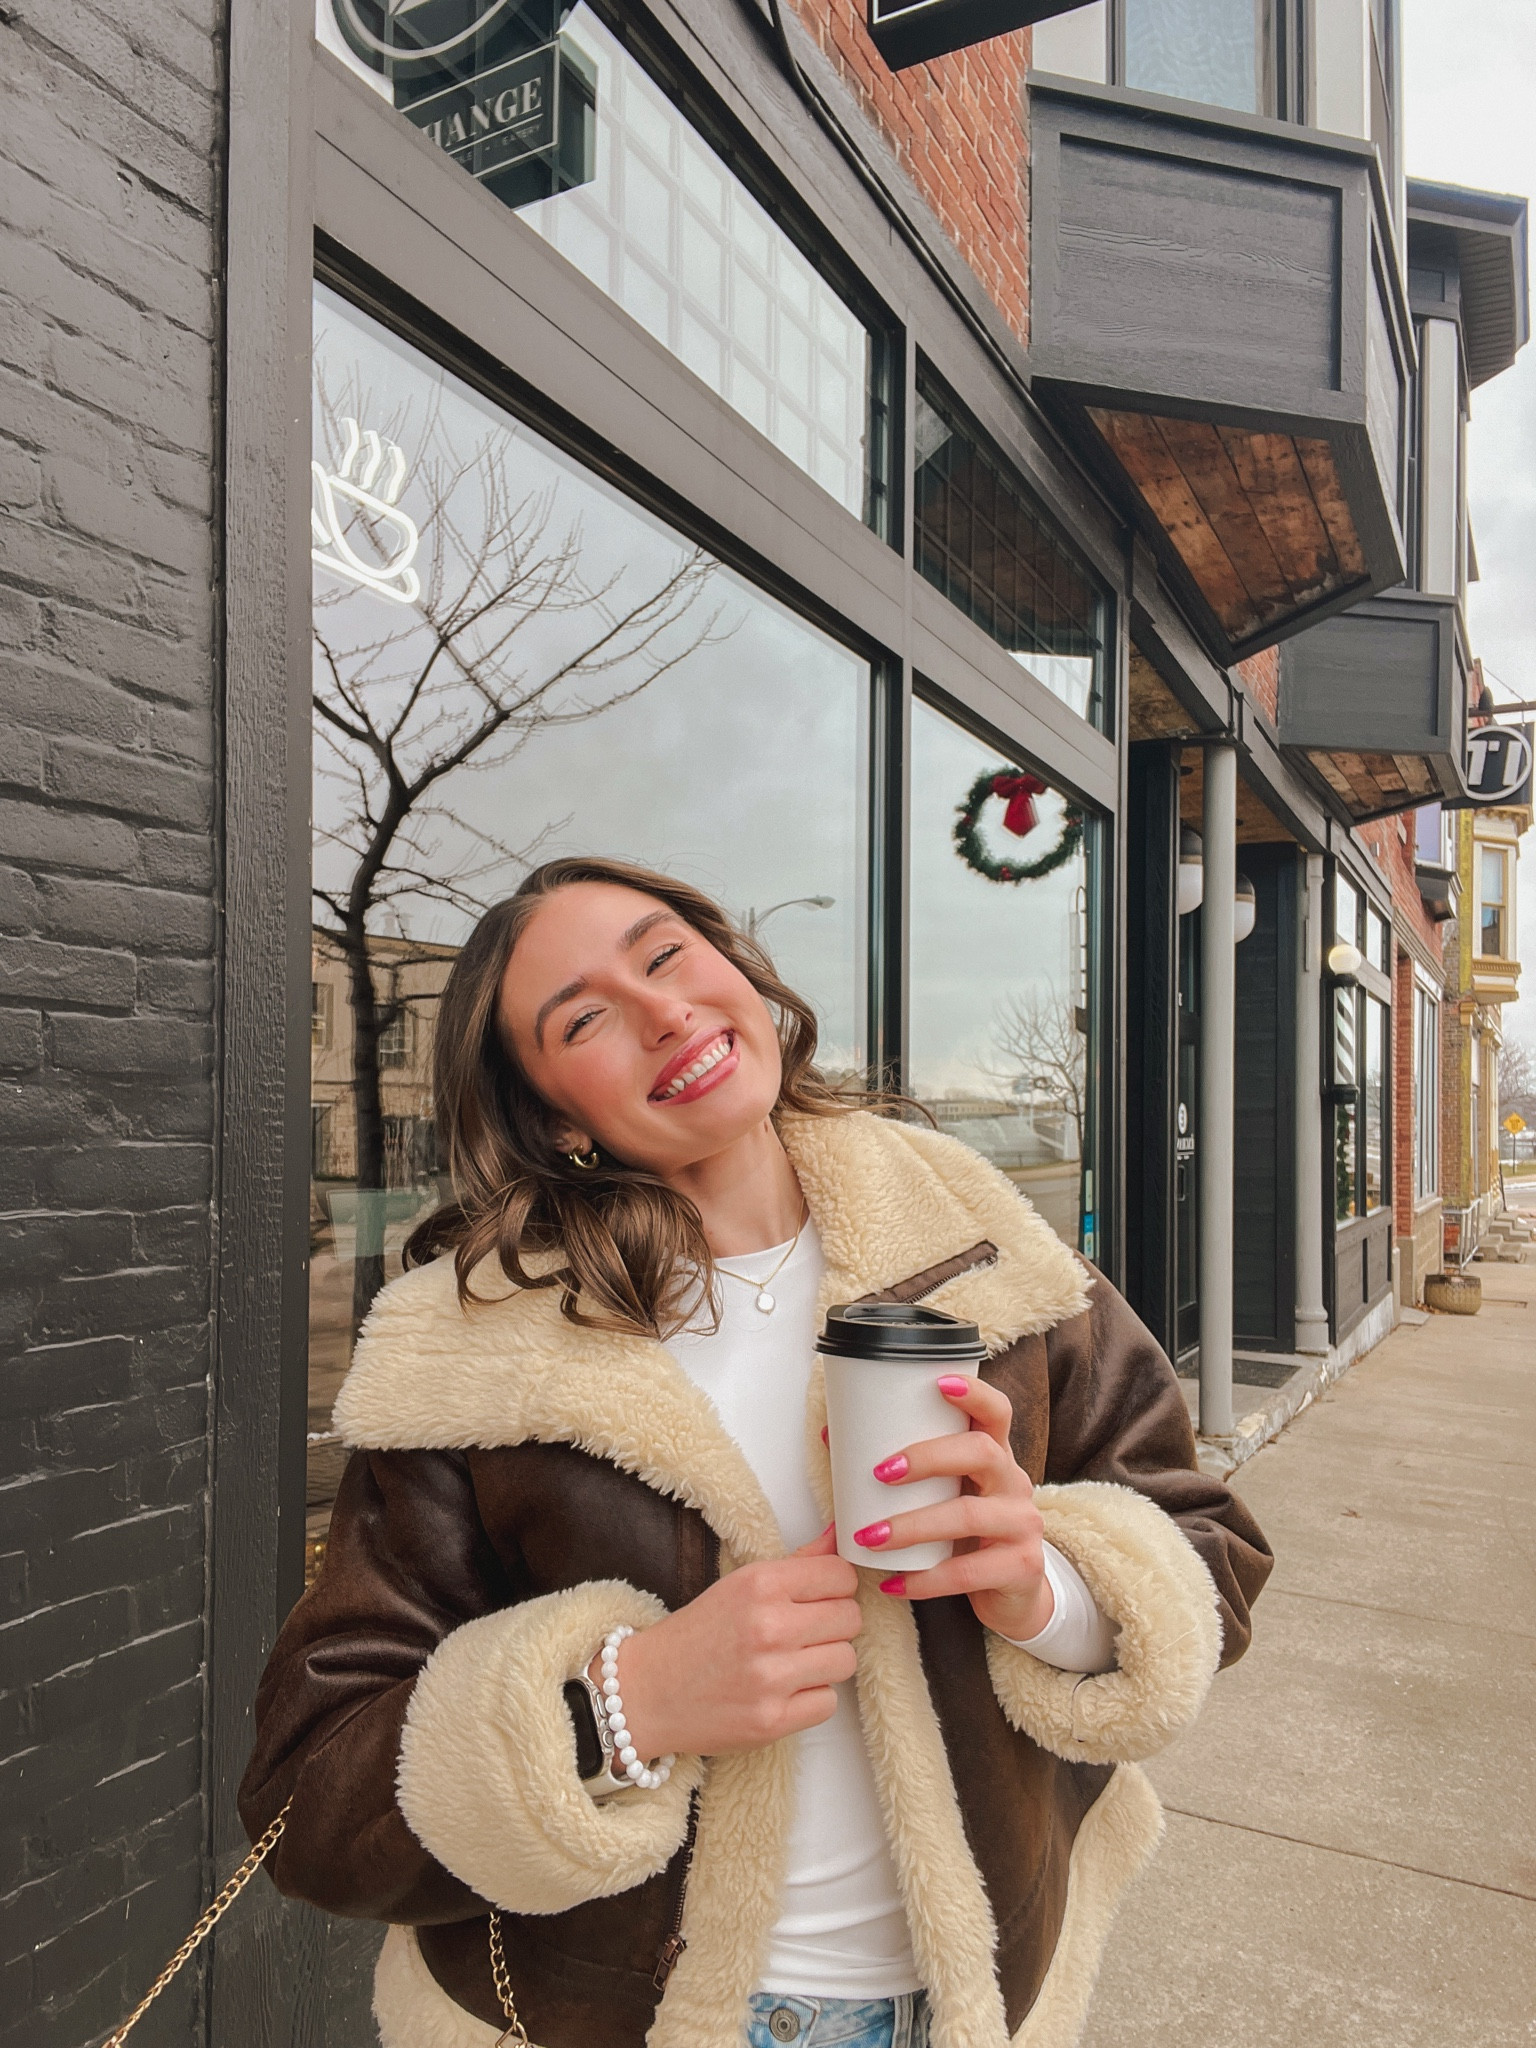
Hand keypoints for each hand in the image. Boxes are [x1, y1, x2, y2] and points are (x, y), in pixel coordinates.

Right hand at [605, 1526, 860, 1762]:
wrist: (645, 1692)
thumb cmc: (696, 1636)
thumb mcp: (740, 1585)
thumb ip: (798, 1563)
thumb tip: (842, 1535)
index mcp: (760, 1584)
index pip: (840, 1575)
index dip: (836, 1587)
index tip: (821, 1597)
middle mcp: (769, 1627)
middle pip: (850, 1618)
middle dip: (834, 1625)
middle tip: (806, 1632)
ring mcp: (771, 1677)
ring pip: (845, 1660)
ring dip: (826, 1663)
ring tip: (794, 1663)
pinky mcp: (772, 1721)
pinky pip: (828, 1703)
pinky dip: (812, 1699)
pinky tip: (784, 1691)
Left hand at [853, 1375, 1053, 1642]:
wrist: (1014, 1595)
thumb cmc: (967, 1534)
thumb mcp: (948, 1495)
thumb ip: (906, 1470)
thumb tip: (832, 1437)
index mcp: (996, 1456)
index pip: (997, 1412)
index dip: (974, 1393)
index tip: (938, 1383)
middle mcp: (1015, 1483)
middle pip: (981, 1453)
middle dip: (927, 1457)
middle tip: (880, 1472)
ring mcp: (1023, 1525)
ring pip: (968, 1516)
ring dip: (912, 1525)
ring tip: (869, 1537)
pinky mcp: (1020, 1567)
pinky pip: (968, 1572)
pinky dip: (925, 1579)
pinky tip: (893, 1583)